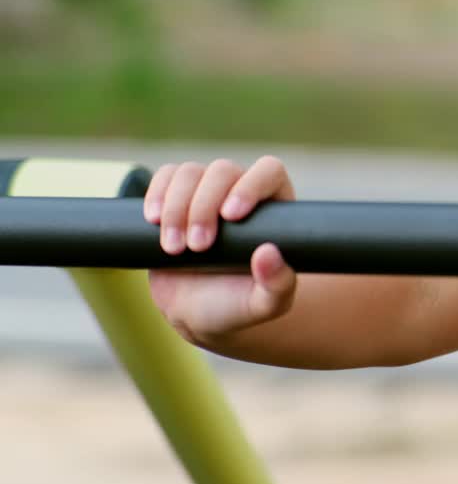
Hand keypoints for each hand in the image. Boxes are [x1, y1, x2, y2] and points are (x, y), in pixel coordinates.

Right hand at [144, 156, 297, 341]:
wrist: (199, 313)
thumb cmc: (238, 306)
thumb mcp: (265, 304)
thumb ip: (277, 284)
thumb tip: (268, 253)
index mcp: (273, 210)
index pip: (269, 172)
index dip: (250, 185)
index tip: (231, 217)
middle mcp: (241, 191)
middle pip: (223, 170)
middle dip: (204, 207)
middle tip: (198, 247)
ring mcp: (207, 192)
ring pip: (190, 172)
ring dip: (177, 207)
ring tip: (173, 248)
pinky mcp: (176, 197)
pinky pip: (165, 177)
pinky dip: (156, 195)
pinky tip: (153, 221)